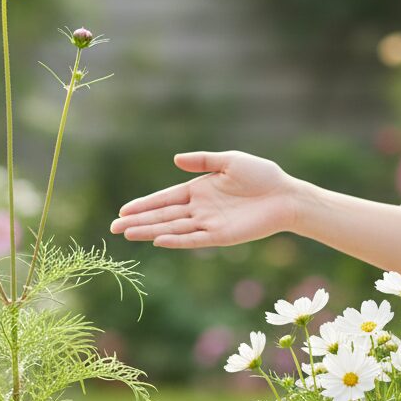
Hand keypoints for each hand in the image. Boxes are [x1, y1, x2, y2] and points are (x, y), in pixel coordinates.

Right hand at [110, 150, 296, 248]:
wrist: (286, 195)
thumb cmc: (262, 175)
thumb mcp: (230, 160)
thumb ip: (203, 161)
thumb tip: (175, 160)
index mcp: (199, 190)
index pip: (165, 199)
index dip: (144, 205)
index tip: (123, 211)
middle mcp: (200, 209)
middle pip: (163, 216)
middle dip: (139, 221)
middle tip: (115, 227)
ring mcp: (209, 224)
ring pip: (173, 229)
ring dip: (150, 231)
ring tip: (128, 235)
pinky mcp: (221, 236)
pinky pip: (194, 239)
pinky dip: (177, 240)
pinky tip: (159, 240)